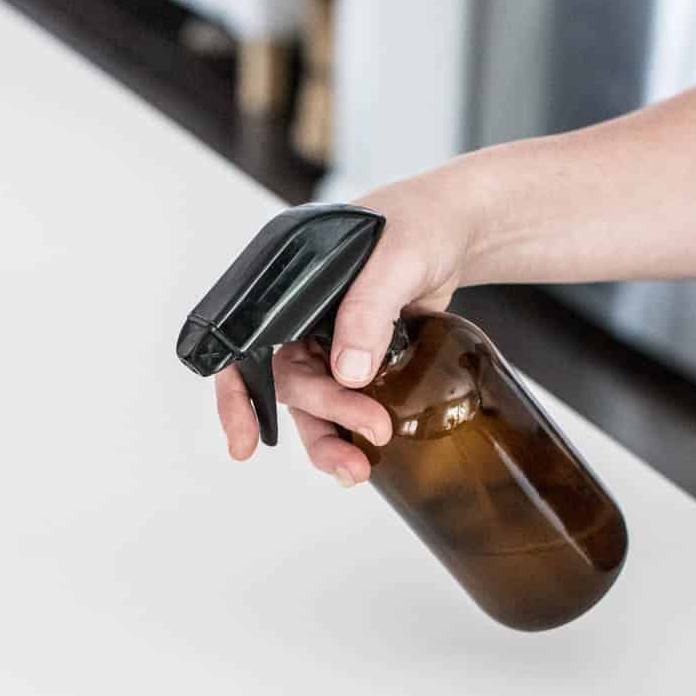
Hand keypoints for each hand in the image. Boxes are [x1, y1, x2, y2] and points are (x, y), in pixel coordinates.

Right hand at [215, 163, 481, 481]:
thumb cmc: (424, 224)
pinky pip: (344, 401)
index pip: (241, 340)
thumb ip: (371, 309)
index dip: (235, 393)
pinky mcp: (358, 357)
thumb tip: (349, 373)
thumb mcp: (399, 258)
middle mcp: (296, 313)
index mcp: (286, 279)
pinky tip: (369, 451)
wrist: (460, 229)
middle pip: (287, 381)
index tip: (246, 442)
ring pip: (313, 401)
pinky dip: (353, 427)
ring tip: (357, 470)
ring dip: (331, 438)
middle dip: (322, 415)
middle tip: (372, 431)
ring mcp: (326, 338)